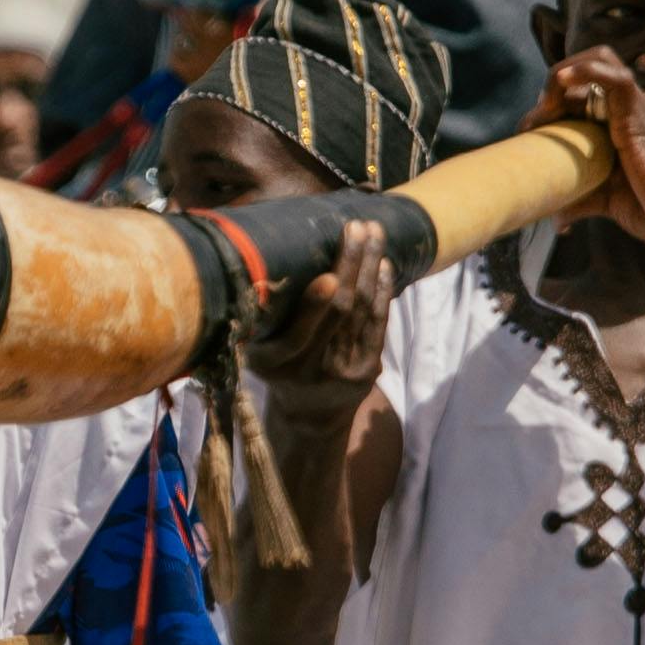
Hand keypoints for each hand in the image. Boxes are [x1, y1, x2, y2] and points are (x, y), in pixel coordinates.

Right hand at [247, 216, 393, 406]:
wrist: (310, 417)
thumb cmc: (279, 370)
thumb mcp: (260, 352)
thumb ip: (264, 318)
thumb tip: (264, 260)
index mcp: (276, 364)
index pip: (301, 334)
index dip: (316, 307)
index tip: (328, 277)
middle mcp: (312, 371)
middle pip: (340, 313)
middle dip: (350, 265)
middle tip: (357, 227)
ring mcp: (344, 373)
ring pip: (363, 312)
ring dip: (370, 267)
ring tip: (374, 232)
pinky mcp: (368, 370)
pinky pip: (378, 324)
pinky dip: (383, 291)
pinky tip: (384, 264)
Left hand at [551, 49, 644, 259]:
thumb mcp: (614, 202)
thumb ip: (585, 198)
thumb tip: (556, 216)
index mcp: (635, 123)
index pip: (589, 95)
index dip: (555, 107)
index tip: (530, 133)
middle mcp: (641, 107)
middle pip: (588, 76)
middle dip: (552, 93)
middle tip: (530, 127)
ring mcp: (644, 106)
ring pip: (599, 63)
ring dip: (560, 80)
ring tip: (541, 113)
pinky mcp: (643, 114)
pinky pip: (614, 76)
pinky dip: (584, 70)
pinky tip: (559, 82)